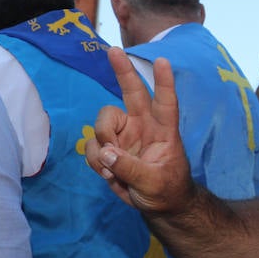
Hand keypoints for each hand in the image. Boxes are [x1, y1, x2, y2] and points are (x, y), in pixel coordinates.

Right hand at [85, 48, 195, 213]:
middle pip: (131, 92)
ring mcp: (123, 135)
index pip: (166, 102)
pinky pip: (92, 146)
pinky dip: (95, 161)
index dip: (164, 82)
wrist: (157, 206)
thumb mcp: (154, 183)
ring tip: (113, 170)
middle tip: (113, 51)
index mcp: (164, 130)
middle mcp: (142, 125)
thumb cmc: (166, 190)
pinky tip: (109, 175)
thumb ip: (130, 168)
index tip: (163, 61)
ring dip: (101, 145)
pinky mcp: (108, 148)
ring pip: (101, 124)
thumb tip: (106, 152)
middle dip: (122, 71)